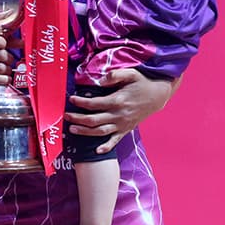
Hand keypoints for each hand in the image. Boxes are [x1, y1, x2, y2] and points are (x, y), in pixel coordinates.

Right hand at [0, 32, 12, 90]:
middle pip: (1, 54)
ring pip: (1, 68)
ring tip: (5, 70)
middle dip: (9, 59)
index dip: (3, 42)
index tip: (4, 46)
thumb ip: (2, 42)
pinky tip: (3, 78)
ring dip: (7, 70)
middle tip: (8, 61)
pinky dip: (4, 79)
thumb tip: (22, 43)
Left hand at [64, 69, 179, 153]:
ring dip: (85, 132)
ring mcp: (122, 124)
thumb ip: (115, 75)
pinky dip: (106, 147)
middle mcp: (118, 115)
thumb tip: (100, 81)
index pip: (94, 104)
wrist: (158, 96)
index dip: (80, 102)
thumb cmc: (142, 83)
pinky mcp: (126, 130)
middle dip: (77, 118)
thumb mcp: (131, 73)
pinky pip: (114, 141)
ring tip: (73, 129)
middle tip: (66, 115)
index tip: (71, 99)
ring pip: (100, 132)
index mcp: (117, 100)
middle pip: (93, 120)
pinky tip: (96, 151)